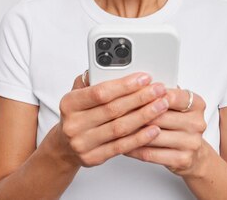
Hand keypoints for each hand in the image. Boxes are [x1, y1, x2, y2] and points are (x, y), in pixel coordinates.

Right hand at [52, 72, 169, 167]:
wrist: (65, 146)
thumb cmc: (78, 114)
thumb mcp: (77, 93)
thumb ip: (94, 80)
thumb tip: (117, 68)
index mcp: (69, 103)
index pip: (100, 92)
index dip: (125, 85)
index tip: (144, 78)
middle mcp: (74, 124)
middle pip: (113, 109)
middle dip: (140, 98)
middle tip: (158, 90)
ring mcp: (83, 143)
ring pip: (120, 128)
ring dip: (144, 116)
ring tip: (161, 105)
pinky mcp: (94, 158)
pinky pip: (121, 147)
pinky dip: (140, 137)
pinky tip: (154, 129)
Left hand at [124, 88, 207, 176]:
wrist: (194, 153)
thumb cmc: (180, 124)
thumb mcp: (176, 105)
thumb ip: (160, 94)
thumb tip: (135, 84)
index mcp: (196, 104)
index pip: (171, 96)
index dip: (149, 94)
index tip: (131, 93)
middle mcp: (196, 123)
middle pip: (159, 116)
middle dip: (135, 112)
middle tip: (116, 110)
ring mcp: (191, 142)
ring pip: (152, 135)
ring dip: (131, 131)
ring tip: (115, 126)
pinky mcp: (182, 159)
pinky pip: (151, 153)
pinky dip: (134, 148)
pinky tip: (123, 144)